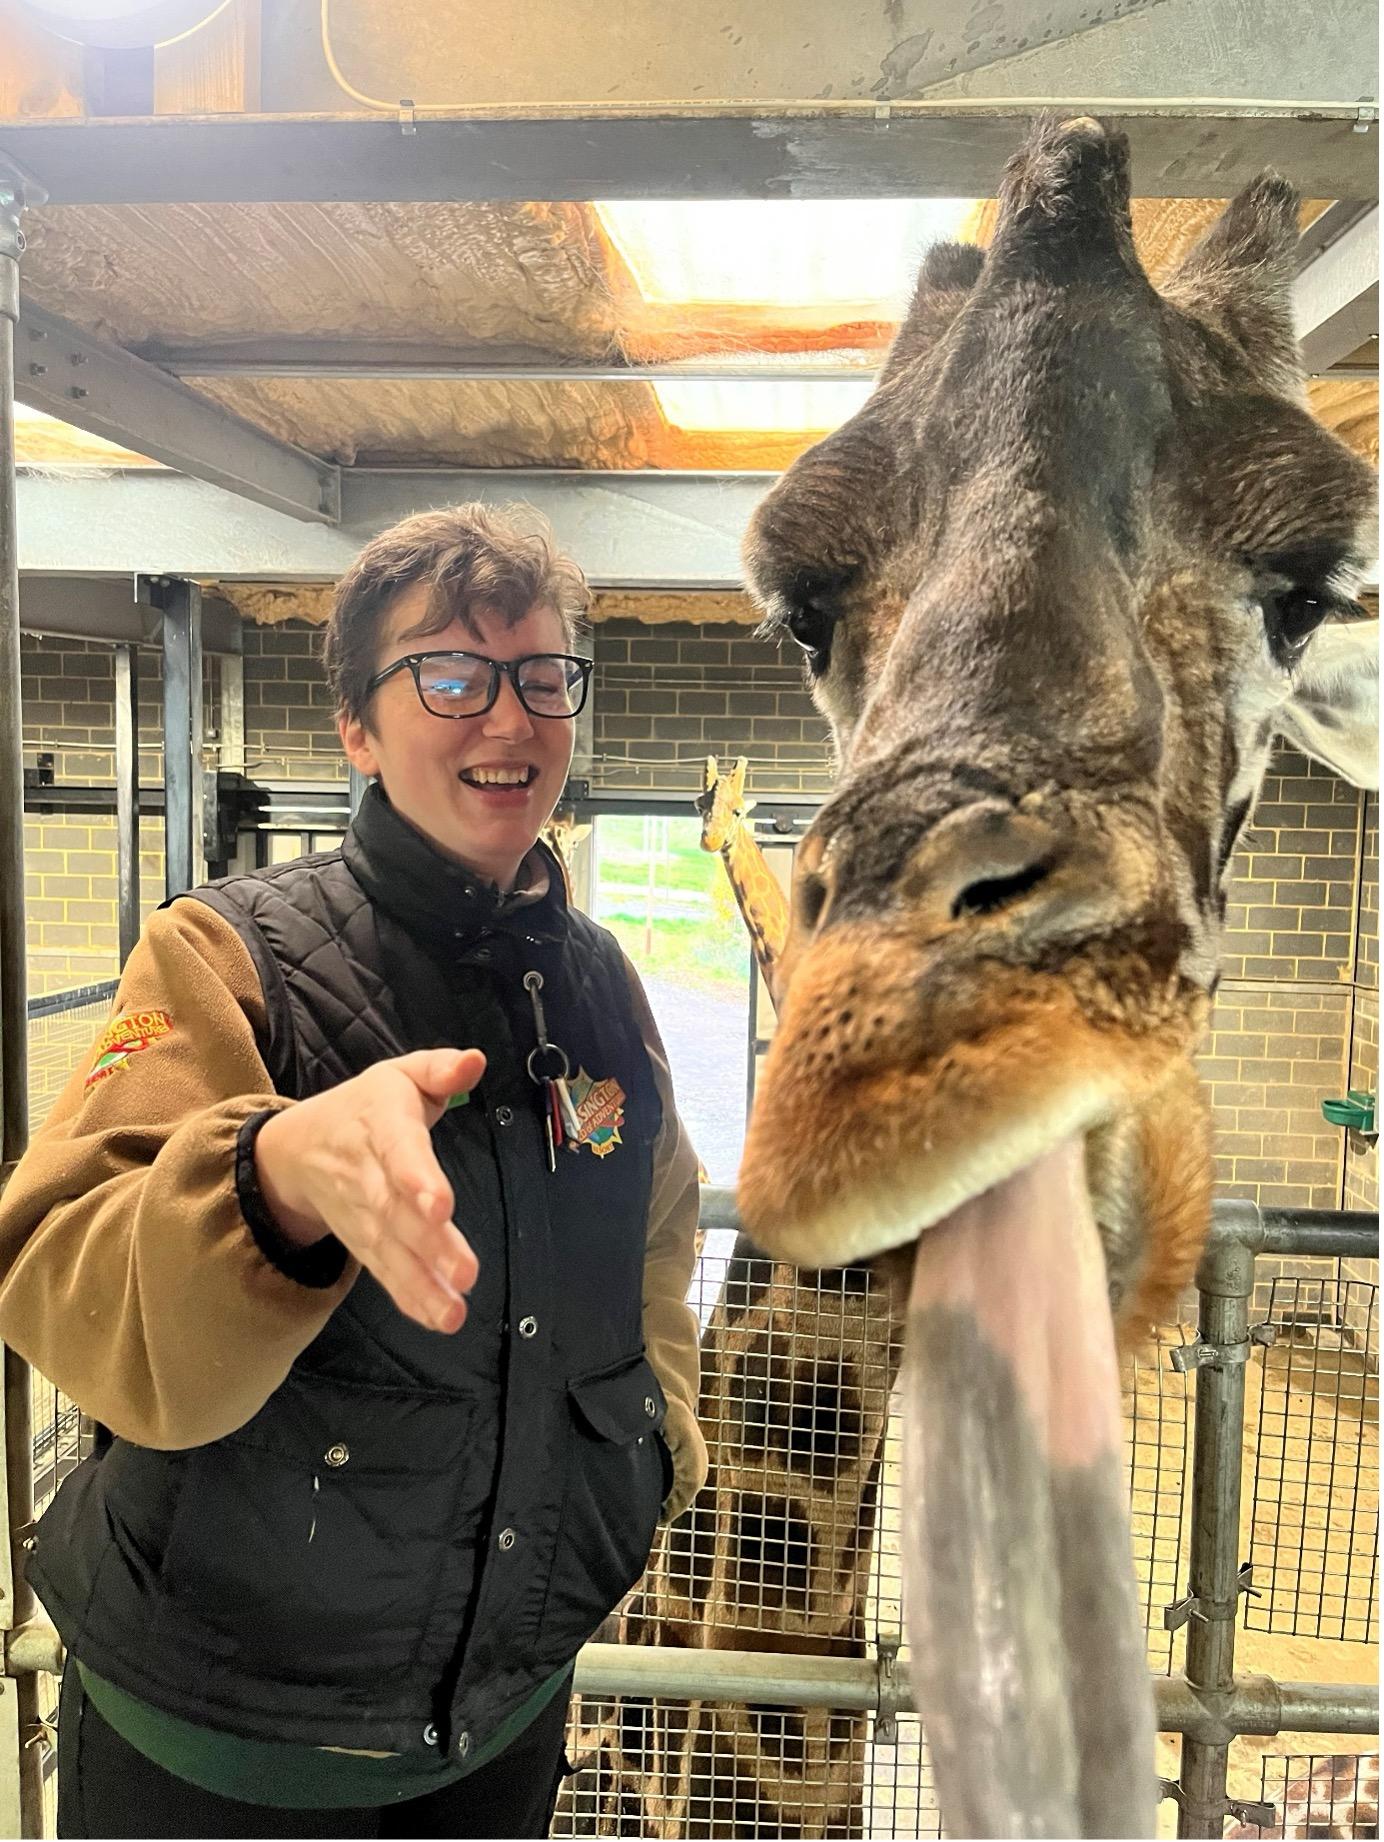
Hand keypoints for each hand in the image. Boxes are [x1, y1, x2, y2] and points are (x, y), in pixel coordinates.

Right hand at [254, 1048, 485, 1332]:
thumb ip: (439, 1068)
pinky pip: (387, 1275)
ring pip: (392, 1252)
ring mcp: (364, 1217)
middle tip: (465, 1273)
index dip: (418, 1178)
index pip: (399, 1152)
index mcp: (382, 1126)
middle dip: (430, 1245)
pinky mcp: (366, 1244)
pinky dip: (412, 1299)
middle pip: (397, 1213)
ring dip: (423, 1284)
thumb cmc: (366, 1108)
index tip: (441, 1206)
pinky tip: (441, 1318)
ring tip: (455, 1309)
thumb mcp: (399, 1076)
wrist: (298, 1149)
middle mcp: (369, 1176)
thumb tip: (476, 1061)